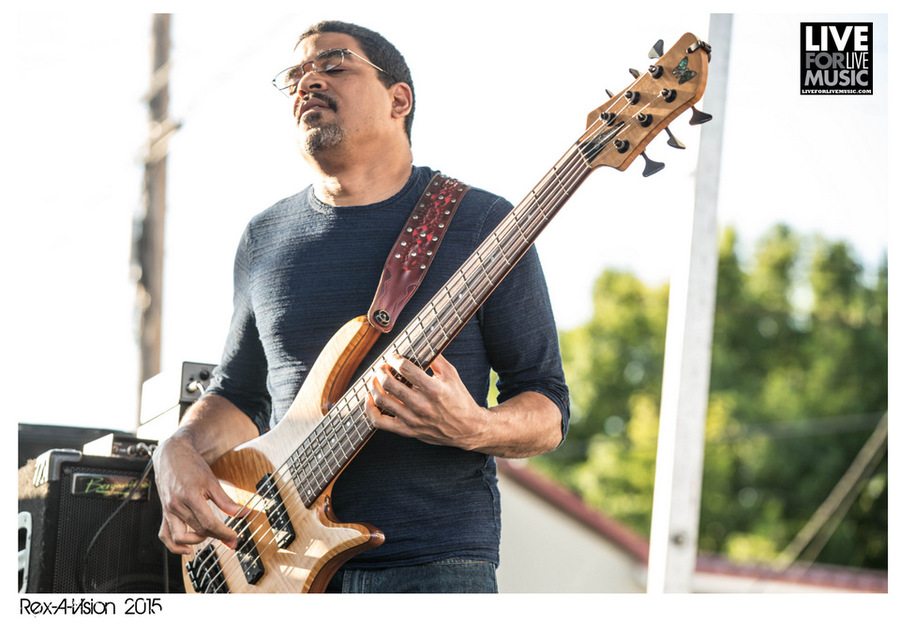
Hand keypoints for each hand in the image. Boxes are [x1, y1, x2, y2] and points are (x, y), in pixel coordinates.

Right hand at [152, 434, 244, 554]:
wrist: (171, 455)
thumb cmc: (191, 465)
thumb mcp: (211, 480)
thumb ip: (226, 500)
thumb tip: (243, 513)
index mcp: (190, 496)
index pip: (208, 523)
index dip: (223, 533)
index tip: (234, 538)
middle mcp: (176, 506)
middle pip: (198, 530)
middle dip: (216, 537)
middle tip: (230, 539)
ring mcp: (168, 511)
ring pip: (179, 537)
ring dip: (196, 542)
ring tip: (209, 537)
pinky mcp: (164, 513)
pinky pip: (164, 535)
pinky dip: (174, 546)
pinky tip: (187, 549)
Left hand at [365, 353, 488, 449]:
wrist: (467, 429)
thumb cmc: (459, 399)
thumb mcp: (452, 375)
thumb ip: (436, 358)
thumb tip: (423, 342)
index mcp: (434, 389)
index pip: (405, 369)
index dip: (395, 359)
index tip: (394, 357)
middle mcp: (422, 405)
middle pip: (389, 383)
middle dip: (381, 370)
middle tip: (381, 366)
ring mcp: (412, 419)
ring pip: (382, 400)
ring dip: (373, 385)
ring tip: (375, 378)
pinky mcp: (407, 430)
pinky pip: (380, 422)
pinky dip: (369, 409)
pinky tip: (370, 398)